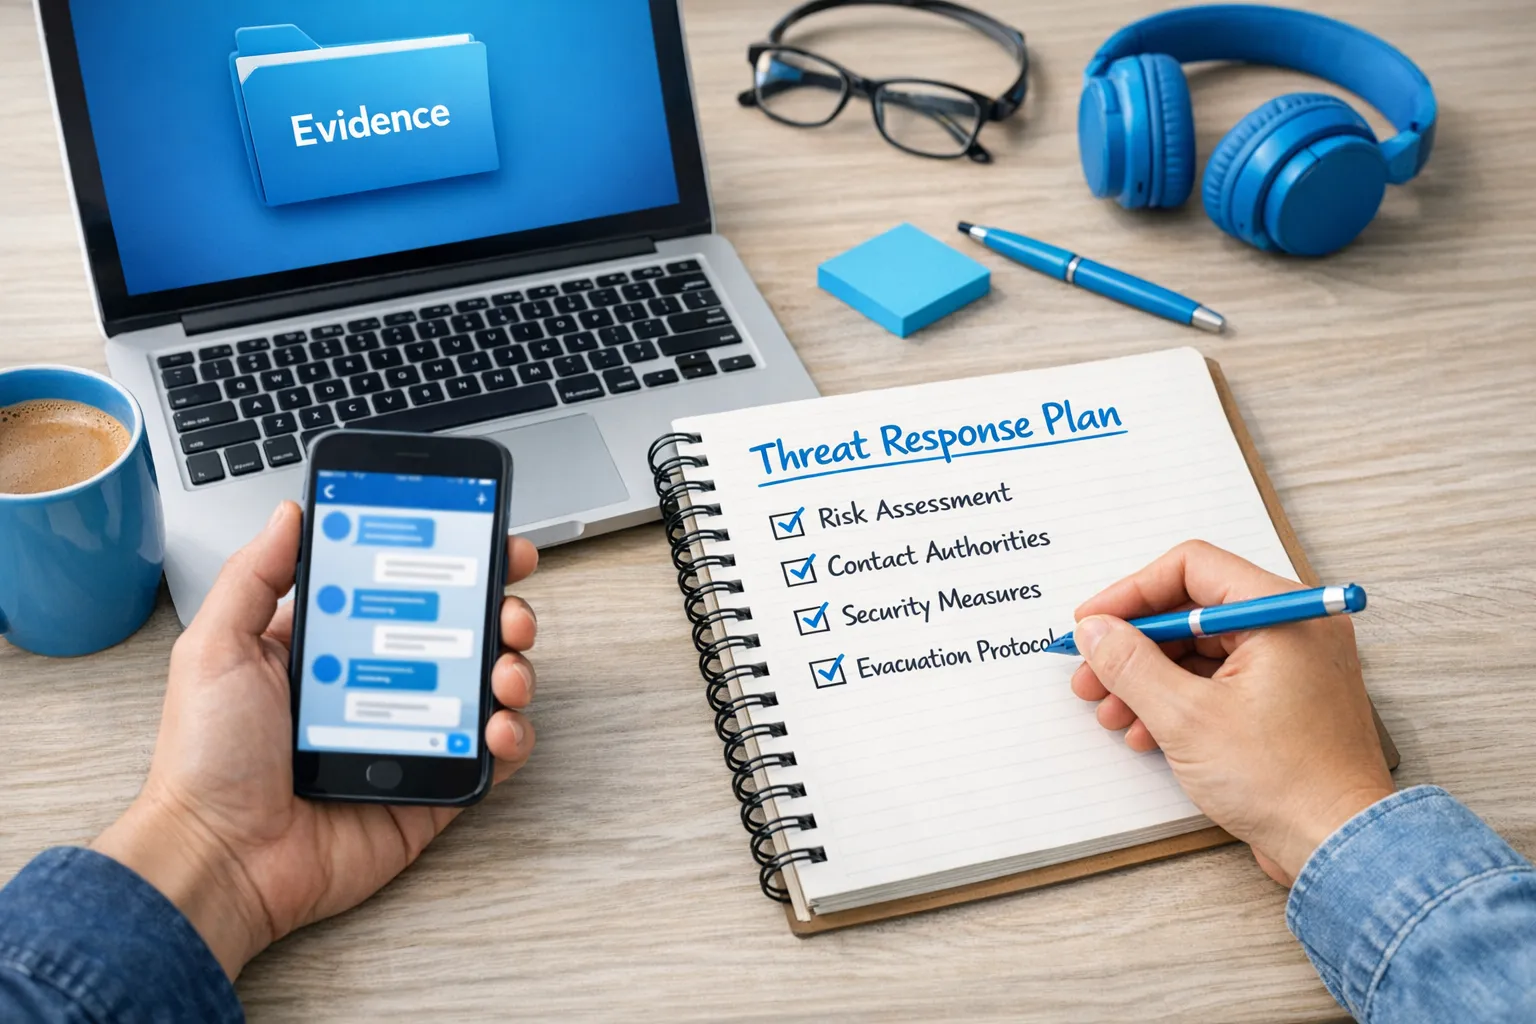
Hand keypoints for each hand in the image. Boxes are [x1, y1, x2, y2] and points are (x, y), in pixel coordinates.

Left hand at [92, 501, 538, 976]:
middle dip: (499, 608)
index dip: (450, 563)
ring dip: (514, 667)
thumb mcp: (216, 647)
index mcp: (334, 649)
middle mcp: (380, 687)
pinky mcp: (433, 789)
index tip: (482, 537)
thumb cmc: (206, 760)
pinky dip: (512, 736)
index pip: (405, 591)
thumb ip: (256, 575)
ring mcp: (412, 736)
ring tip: (505, 668)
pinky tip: (499, 724)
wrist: (219, 859)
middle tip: (507, 604)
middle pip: (462, 632)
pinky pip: (491, 757)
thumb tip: (292, 512)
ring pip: (488, 688)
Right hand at [1068, 541, 1393, 885]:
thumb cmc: (1288, 782)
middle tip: (1092, 671)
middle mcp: (1291, 630)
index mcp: (1281, 613)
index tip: (1094, 622)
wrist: (1339, 848)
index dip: (1131, 593)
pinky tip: (1144, 731)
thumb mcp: (1186, 717)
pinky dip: (1176, 700)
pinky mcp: (1282, 702)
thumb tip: (1096, 631)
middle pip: (1191, 610)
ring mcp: (1289, 667)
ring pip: (1199, 650)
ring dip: (1147, 678)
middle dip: (1133, 645)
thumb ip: (1130, 664)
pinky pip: (1217, 682)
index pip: (1192, 568)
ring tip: (1110, 710)